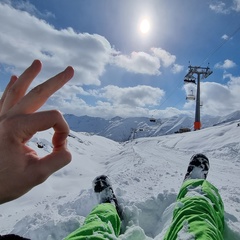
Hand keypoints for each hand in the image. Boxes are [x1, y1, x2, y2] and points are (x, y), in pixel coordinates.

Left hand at [0, 60, 73, 203]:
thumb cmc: (2, 184)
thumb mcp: (35, 176)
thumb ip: (58, 160)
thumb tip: (66, 148)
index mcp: (16, 128)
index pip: (53, 118)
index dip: (63, 132)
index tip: (59, 149)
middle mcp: (7, 118)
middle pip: (37, 93)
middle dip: (56, 81)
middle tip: (70, 70)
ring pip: (16, 91)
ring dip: (29, 76)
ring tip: (37, 63)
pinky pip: (3, 99)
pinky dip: (11, 87)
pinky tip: (13, 78)